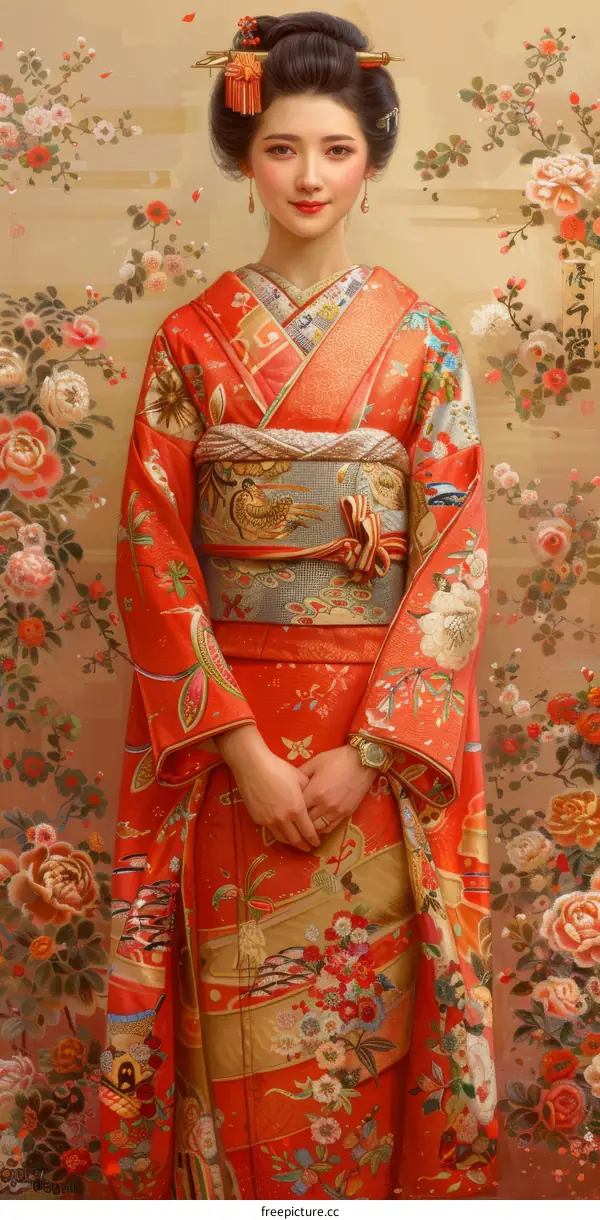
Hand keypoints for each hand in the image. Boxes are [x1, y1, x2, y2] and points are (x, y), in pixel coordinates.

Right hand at [217, 725, 320, 851]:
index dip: (314, 839)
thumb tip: (311, 798)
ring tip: (296, 843)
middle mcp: (283, 819)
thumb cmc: (278, 768)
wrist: (253, 766)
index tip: (317, 843)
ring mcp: (268, 820)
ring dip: (290, 843)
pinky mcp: (257, 819)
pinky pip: (270, 830)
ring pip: (282, 838)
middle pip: (295, 840)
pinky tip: (281, 831)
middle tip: (308, 848)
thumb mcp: (299, 778)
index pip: (308, 831)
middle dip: (303, 846)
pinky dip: (278, 834)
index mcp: (296, 809)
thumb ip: (308, 791)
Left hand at [297, 745, 373, 835]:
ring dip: (310, 827)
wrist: (362, 761)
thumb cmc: (336, 759)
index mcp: (314, 792)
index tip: (287, 808)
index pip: (296, 809)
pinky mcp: (346, 814)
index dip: (290, 810)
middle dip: (299, 821)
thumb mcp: (314, 763)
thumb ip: (300, 775)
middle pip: (306, 822)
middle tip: (293, 819)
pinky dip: (322, 828)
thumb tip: (290, 784)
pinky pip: (330, 827)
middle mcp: (324, 805)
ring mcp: (336, 811)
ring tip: (304, 825)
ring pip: (318, 828)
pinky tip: (317, 825)